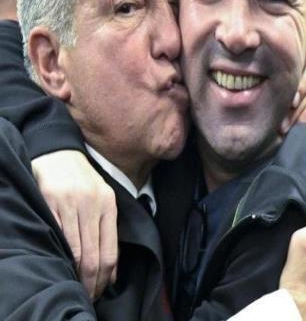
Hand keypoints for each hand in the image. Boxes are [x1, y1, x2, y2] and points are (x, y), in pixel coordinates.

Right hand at [32, 150, 117, 299]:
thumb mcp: (102, 197)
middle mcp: (92, 204)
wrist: (60, 152)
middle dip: (91, 282)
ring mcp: (71, 203)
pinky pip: (57, 235)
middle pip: (93, 255)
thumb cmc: (83, 180)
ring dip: (76, 274)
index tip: (102, 289)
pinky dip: (61, 255)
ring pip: (75, 250)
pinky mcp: (51, 201)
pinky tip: (62, 265)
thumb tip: (112, 267)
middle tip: (89, 295)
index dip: (106, 276)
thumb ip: (107, 228)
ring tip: (76, 286)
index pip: (110, 250)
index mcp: (108, 204)